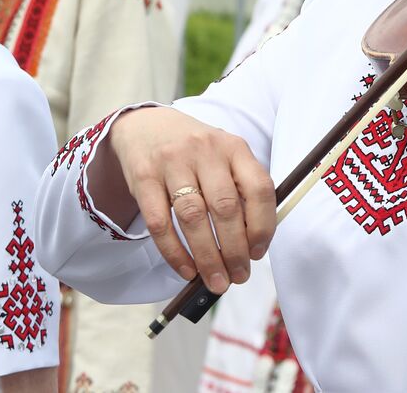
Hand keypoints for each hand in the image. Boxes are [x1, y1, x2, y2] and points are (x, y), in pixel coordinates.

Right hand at [102, 107, 276, 292]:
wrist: (146, 125)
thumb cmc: (195, 151)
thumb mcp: (224, 156)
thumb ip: (240, 189)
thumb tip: (252, 244)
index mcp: (234, 147)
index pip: (259, 188)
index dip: (263, 225)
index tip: (259, 254)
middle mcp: (206, 151)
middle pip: (225, 207)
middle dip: (235, 250)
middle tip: (238, 276)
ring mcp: (173, 162)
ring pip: (193, 217)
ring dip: (207, 256)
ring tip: (216, 281)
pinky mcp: (144, 177)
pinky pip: (160, 222)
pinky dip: (174, 252)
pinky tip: (186, 269)